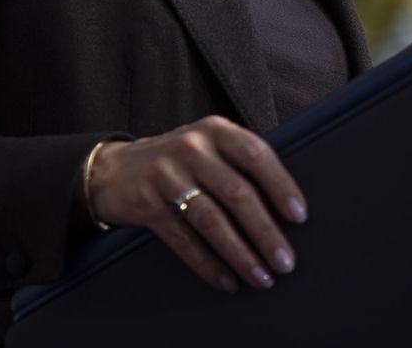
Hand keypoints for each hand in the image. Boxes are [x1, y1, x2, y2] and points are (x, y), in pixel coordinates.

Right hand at [86, 115, 307, 292]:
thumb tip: (286, 210)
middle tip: (285, 261)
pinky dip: (208, 265)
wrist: (113, 170)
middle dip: (265, 232)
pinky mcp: (146, 203)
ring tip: (261, 277)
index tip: (299, 216)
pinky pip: (184, 240)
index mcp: (214, 131)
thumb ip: (239, 166)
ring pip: (212, 219)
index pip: (255, 154)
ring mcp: (165, 174)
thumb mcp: (207, 149)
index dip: (281, 185)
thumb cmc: (177, 163)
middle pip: (237, 192)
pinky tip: (227, 281)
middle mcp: (191, 148)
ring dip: (240, 254)